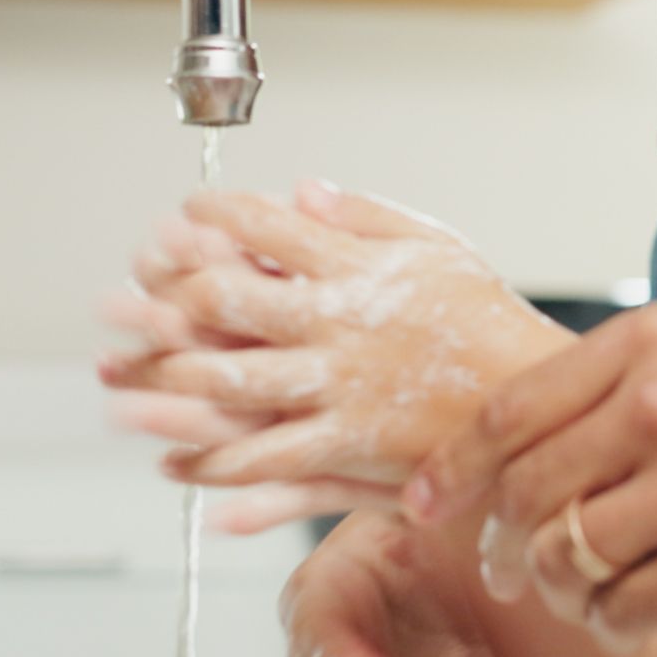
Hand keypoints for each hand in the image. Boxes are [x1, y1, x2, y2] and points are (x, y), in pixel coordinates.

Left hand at [101, 183, 570, 518]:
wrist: (540, 405)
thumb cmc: (490, 323)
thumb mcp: (438, 249)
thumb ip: (365, 218)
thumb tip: (301, 189)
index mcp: (359, 270)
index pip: (268, 231)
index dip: (214, 219)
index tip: (178, 219)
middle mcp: (341, 326)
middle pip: (235, 305)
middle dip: (167, 301)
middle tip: (119, 300)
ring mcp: (342, 390)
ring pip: (238, 387)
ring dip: (168, 387)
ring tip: (116, 390)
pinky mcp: (351, 448)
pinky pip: (271, 461)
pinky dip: (219, 468)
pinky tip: (175, 468)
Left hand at [408, 300, 656, 637]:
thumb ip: (636, 382)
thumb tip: (545, 436)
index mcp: (650, 345)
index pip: (508, 414)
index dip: (453, 471)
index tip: (428, 507)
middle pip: (524, 495)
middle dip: (503, 546)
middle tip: (509, 574)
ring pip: (565, 561)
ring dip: (563, 595)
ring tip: (590, 602)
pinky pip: (622, 613)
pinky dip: (615, 629)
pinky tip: (635, 628)